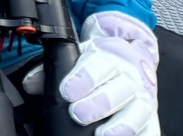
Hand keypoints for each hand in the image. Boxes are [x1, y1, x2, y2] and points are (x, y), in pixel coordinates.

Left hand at [58, 10, 160, 135]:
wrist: (129, 55)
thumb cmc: (99, 61)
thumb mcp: (76, 56)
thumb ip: (51, 69)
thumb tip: (30, 83)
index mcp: (108, 58)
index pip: (97, 66)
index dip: (82, 79)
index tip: (67, 92)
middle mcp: (129, 77)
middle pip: (119, 90)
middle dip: (98, 104)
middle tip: (78, 114)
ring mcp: (143, 98)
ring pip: (138, 111)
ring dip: (121, 126)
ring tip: (103, 135)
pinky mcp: (151, 116)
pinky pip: (152, 128)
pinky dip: (144, 135)